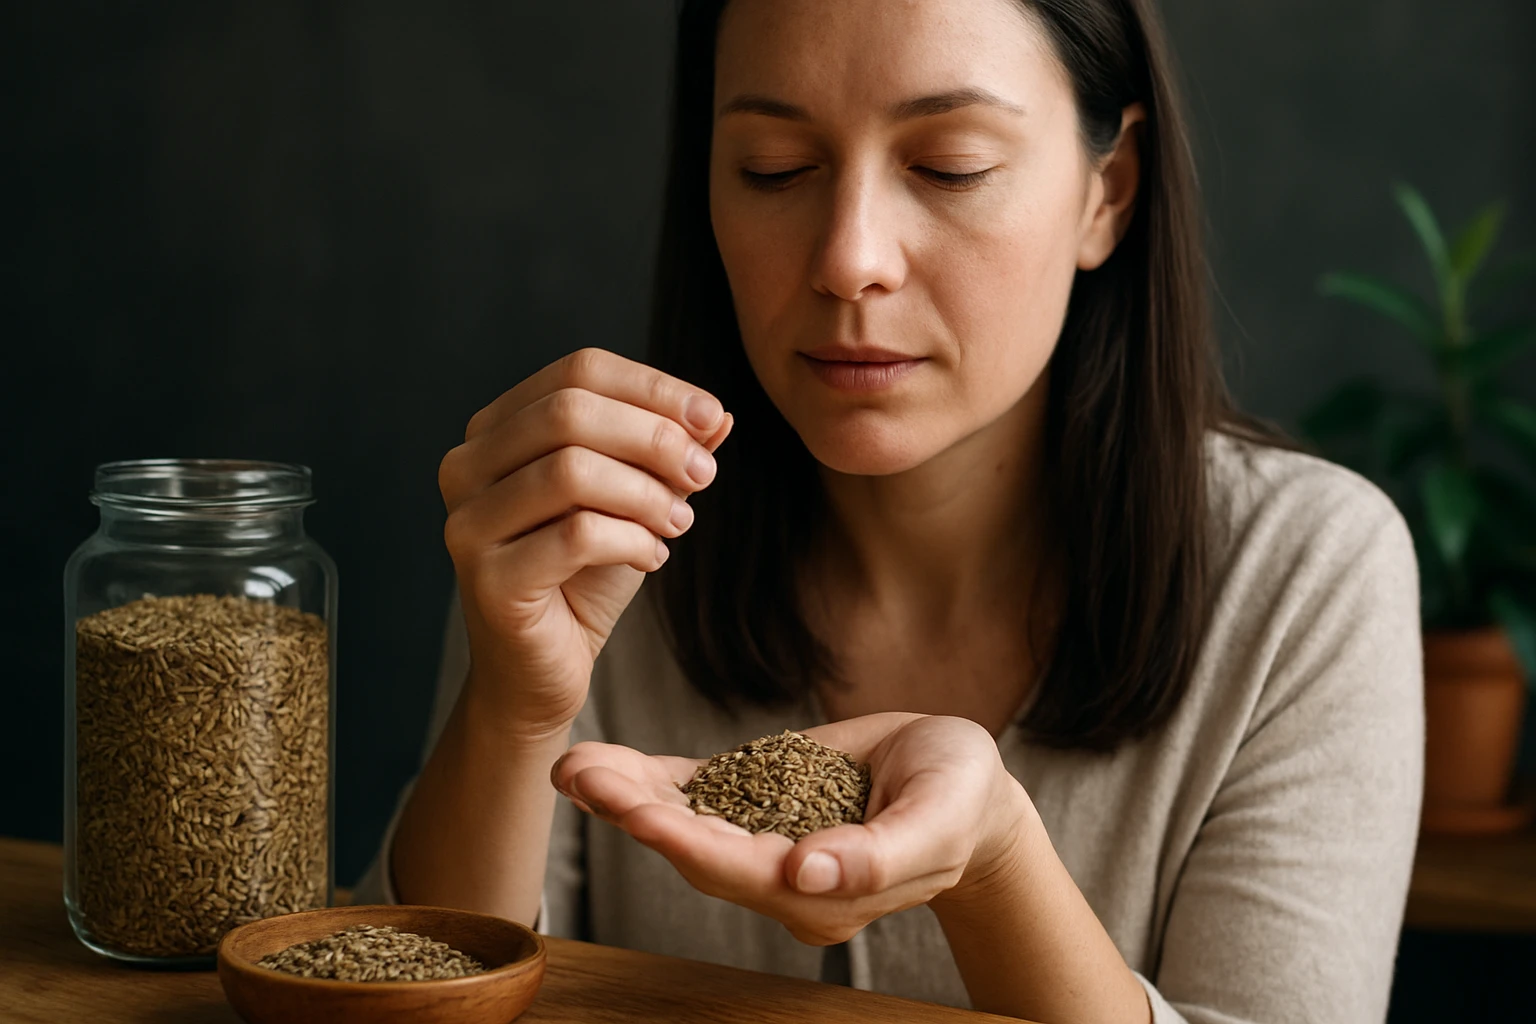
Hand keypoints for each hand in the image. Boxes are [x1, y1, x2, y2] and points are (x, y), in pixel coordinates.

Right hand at [438, 348, 732, 734]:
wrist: (544, 670)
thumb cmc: (584, 576)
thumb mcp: (634, 500)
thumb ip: (665, 455)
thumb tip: (719, 415)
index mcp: (495, 430)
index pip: (577, 372)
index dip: (652, 387)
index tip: (710, 417)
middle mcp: (465, 466)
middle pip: (570, 412)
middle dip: (653, 437)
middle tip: (703, 475)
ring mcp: (467, 522)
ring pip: (571, 471)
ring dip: (646, 493)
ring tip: (679, 522)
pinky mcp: (487, 579)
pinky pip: (576, 535)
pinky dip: (632, 541)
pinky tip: (651, 557)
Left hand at [551, 713, 1034, 944]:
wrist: (961, 782)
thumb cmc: (959, 797)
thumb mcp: (938, 817)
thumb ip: (879, 856)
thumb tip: (806, 875)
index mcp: (825, 894)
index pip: (744, 870)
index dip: (688, 842)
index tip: (638, 815)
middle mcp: (783, 878)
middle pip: (698, 851)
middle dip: (636, 813)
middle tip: (581, 777)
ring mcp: (767, 842)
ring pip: (686, 825)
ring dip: (627, 796)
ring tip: (573, 766)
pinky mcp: (759, 803)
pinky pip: (698, 797)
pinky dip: (651, 781)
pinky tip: (606, 764)